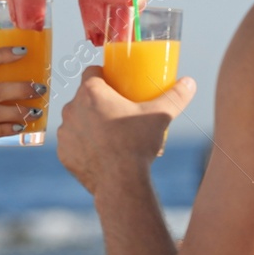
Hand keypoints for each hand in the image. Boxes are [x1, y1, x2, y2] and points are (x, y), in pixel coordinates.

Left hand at [56, 67, 195, 192]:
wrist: (120, 182)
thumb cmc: (137, 144)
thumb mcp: (160, 116)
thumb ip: (175, 96)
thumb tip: (189, 83)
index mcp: (91, 92)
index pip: (91, 72)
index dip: (103, 75)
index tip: (115, 83)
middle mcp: (72, 108)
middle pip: (83, 97)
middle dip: (97, 101)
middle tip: (117, 110)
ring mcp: (65, 132)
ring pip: (76, 120)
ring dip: (87, 123)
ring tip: (109, 133)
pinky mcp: (63, 153)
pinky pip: (72, 143)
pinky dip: (82, 145)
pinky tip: (98, 151)